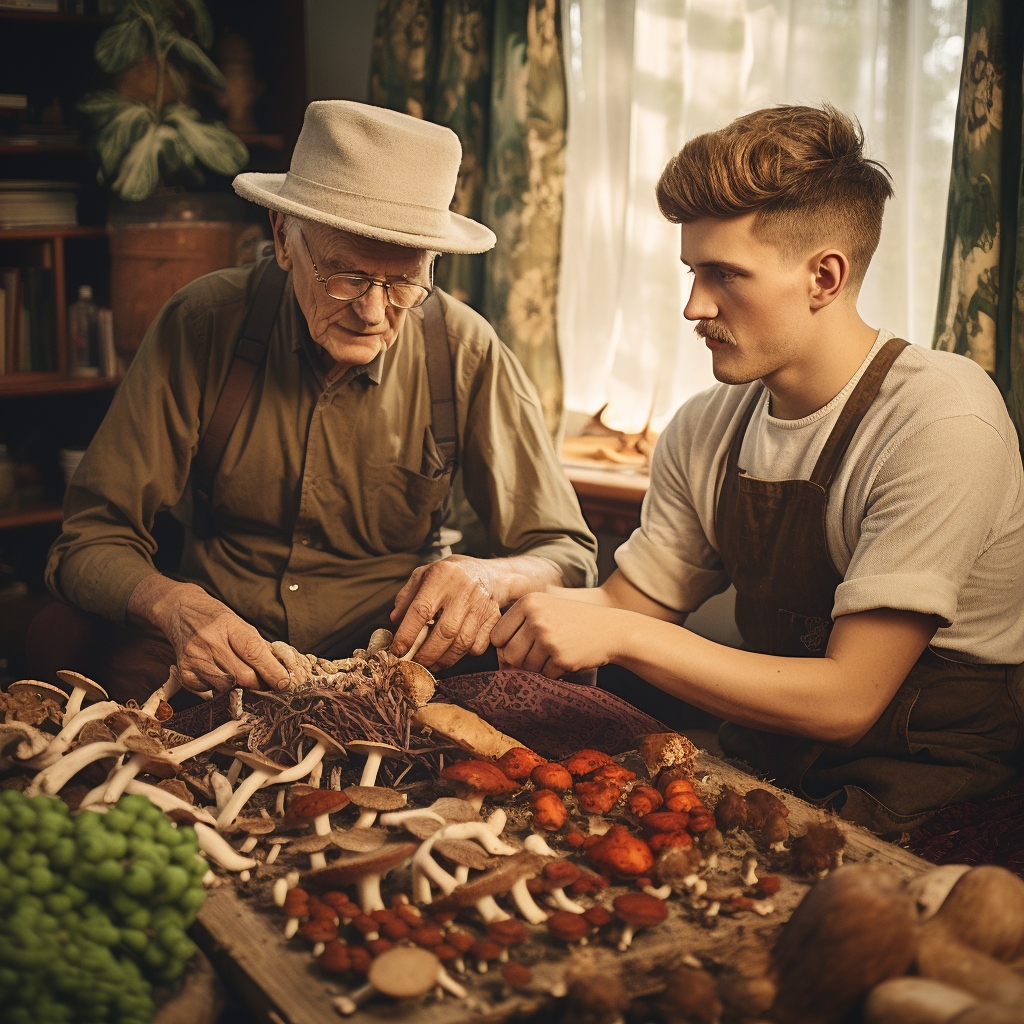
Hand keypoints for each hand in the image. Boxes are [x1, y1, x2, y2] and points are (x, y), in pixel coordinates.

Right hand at [129, 576, 289, 693]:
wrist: (179, 609)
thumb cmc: (215, 618)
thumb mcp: (239, 623)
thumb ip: (257, 645)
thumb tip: (279, 670)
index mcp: (229, 625)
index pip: (254, 652)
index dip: (272, 670)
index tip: (284, 682)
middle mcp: (210, 641)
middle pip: (242, 676)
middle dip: (258, 683)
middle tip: (263, 681)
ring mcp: (194, 657)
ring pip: (226, 687)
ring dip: (237, 686)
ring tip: (236, 672)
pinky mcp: (183, 672)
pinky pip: (207, 691)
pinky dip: (216, 688)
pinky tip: (216, 673)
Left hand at [390, 556, 501, 669]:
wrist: (486, 572)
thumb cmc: (448, 576)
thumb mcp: (423, 575)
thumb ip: (406, 596)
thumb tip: (394, 620)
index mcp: (441, 576)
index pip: (421, 610)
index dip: (407, 634)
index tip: (397, 651)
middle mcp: (463, 590)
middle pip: (445, 632)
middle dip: (427, 654)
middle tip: (415, 663)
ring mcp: (481, 604)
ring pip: (462, 643)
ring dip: (444, 660)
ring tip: (432, 664)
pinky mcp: (494, 617)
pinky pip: (478, 646)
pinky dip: (464, 655)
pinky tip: (453, 653)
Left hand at [490, 592, 621, 677]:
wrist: (611, 630)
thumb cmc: (573, 622)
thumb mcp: (545, 610)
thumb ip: (518, 629)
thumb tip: (499, 662)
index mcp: (528, 603)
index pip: (497, 636)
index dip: (507, 645)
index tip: (524, 644)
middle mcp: (536, 618)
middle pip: (509, 655)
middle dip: (522, 660)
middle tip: (541, 653)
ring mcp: (548, 638)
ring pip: (525, 667)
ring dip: (539, 667)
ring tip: (556, 653)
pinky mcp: (561, 657)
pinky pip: (544, 675)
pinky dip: (554, 672)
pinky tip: (567, 658)